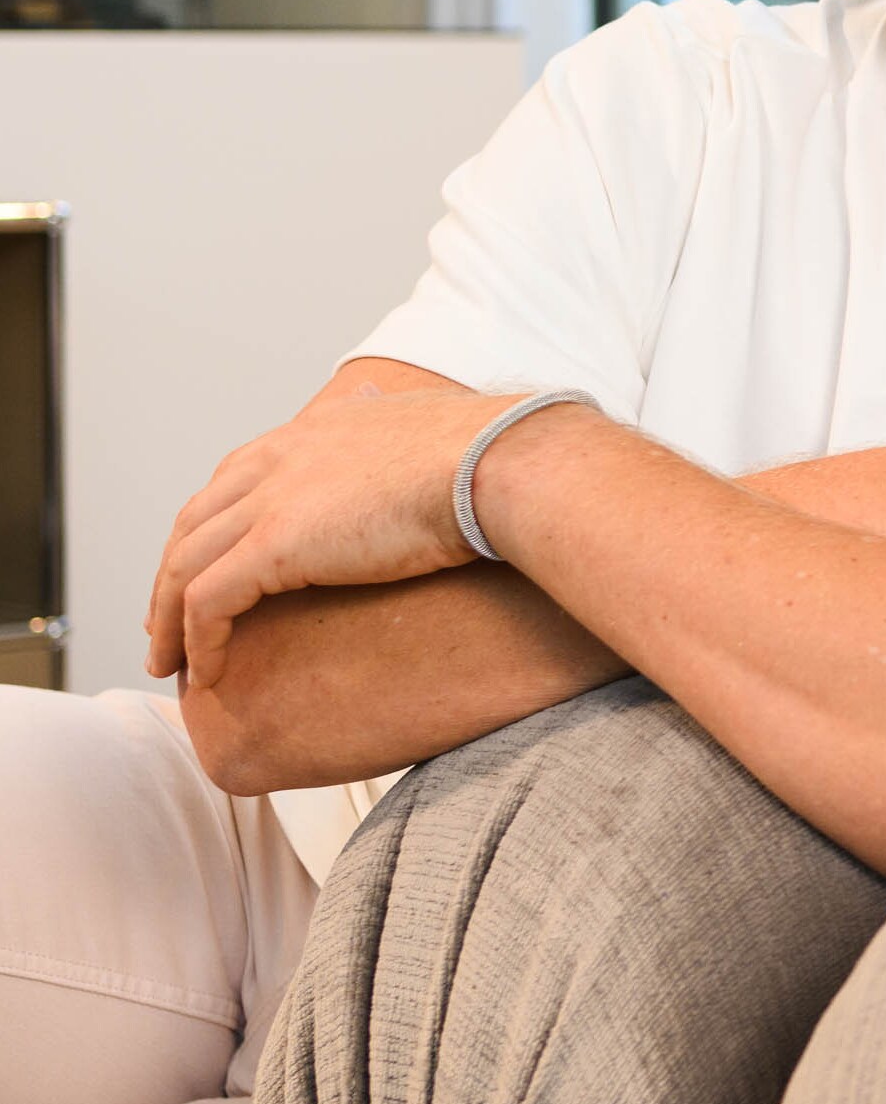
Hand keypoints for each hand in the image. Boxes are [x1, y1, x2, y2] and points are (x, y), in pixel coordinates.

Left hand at [149, 387, 521, 688]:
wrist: (500, 461)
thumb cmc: (491, 453)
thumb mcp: (432, 427)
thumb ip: (406, 431)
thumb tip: (422, 431)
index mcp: (310, 433)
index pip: (231, 482)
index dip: (210, 531)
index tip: (205, 571)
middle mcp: (276, 459)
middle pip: (194, 524)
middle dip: (172, 576)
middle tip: (168, 625)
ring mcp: (269, 500)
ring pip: (184, 567)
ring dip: (170, 621)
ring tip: (172, 665)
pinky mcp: (273, 546)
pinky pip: (206, 603)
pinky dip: (198, 641)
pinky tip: (209, 675)